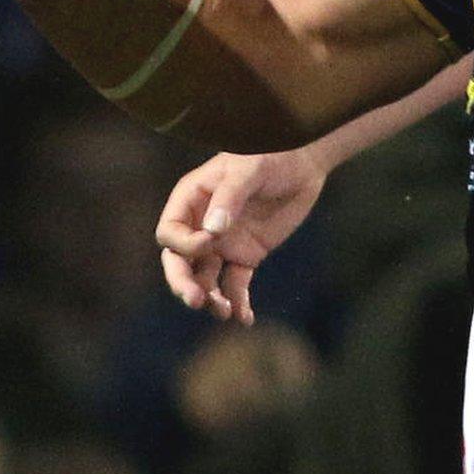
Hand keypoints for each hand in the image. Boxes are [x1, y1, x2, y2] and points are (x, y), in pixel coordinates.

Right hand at [155, 149, 328, 324]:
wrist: (302, 163)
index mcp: (190, 201)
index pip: (170, 233)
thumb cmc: (269, 155)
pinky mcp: (246, 256)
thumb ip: (229, 197)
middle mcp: (200, 225)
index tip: (211, 242)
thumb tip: (212, 232)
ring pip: (205, 278)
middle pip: (179, 262)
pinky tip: (244, 318)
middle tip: (195, 300)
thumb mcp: (248, 169)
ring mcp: (222, 243)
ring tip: (224, 312)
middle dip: (183, 283)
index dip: (184, 244)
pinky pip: (235, 284)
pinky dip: (238, 302)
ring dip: (210, 298)